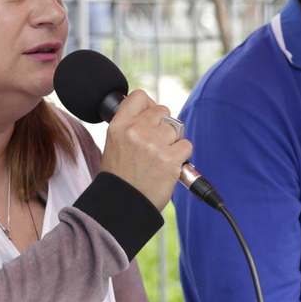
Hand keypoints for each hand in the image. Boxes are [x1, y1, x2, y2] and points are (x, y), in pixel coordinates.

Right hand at [98, 90, 192, 211]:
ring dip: (174, 142)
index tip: (151, 116)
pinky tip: (171, 166)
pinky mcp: (170, 158)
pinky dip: (183, 156)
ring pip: (176, 128)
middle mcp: (136, 130)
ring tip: (162, 158)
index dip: (149, 105)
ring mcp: (154, 143)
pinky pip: (186, 145)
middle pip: (163, 111)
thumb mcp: (114, 145)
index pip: (140, 97)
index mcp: (119, 125)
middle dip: (164, 126)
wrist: (123, 204)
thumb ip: (130, 126)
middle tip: (157, 145)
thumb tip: (152, 112)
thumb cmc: (120, 177)